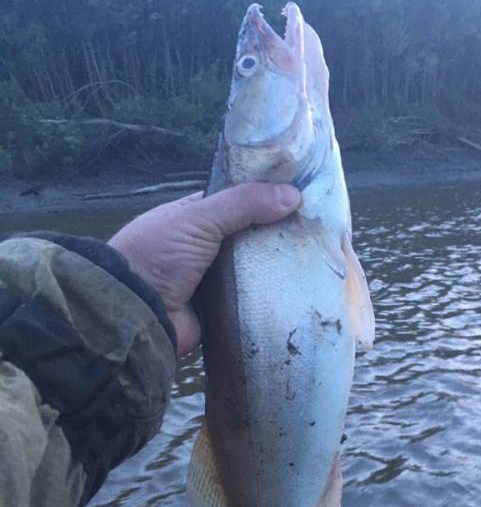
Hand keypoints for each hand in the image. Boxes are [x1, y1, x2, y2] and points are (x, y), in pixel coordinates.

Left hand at [109, 183, 300, 354]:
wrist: (135, 312)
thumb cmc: (157, 255)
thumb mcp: (197, 218)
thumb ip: (242, 204)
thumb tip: (293, 194)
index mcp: (194, 217)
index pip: (238, 200)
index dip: (266, 196)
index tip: (303, 194)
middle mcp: (206, 246)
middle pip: (251, 235)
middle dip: (279, 233)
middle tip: (319, 228)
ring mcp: (215, 279)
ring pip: (256, 267)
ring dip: (279, 265)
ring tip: (319, 256)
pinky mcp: (224, 309)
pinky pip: (254, 298)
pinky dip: (272, 294)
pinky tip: (303, 287)